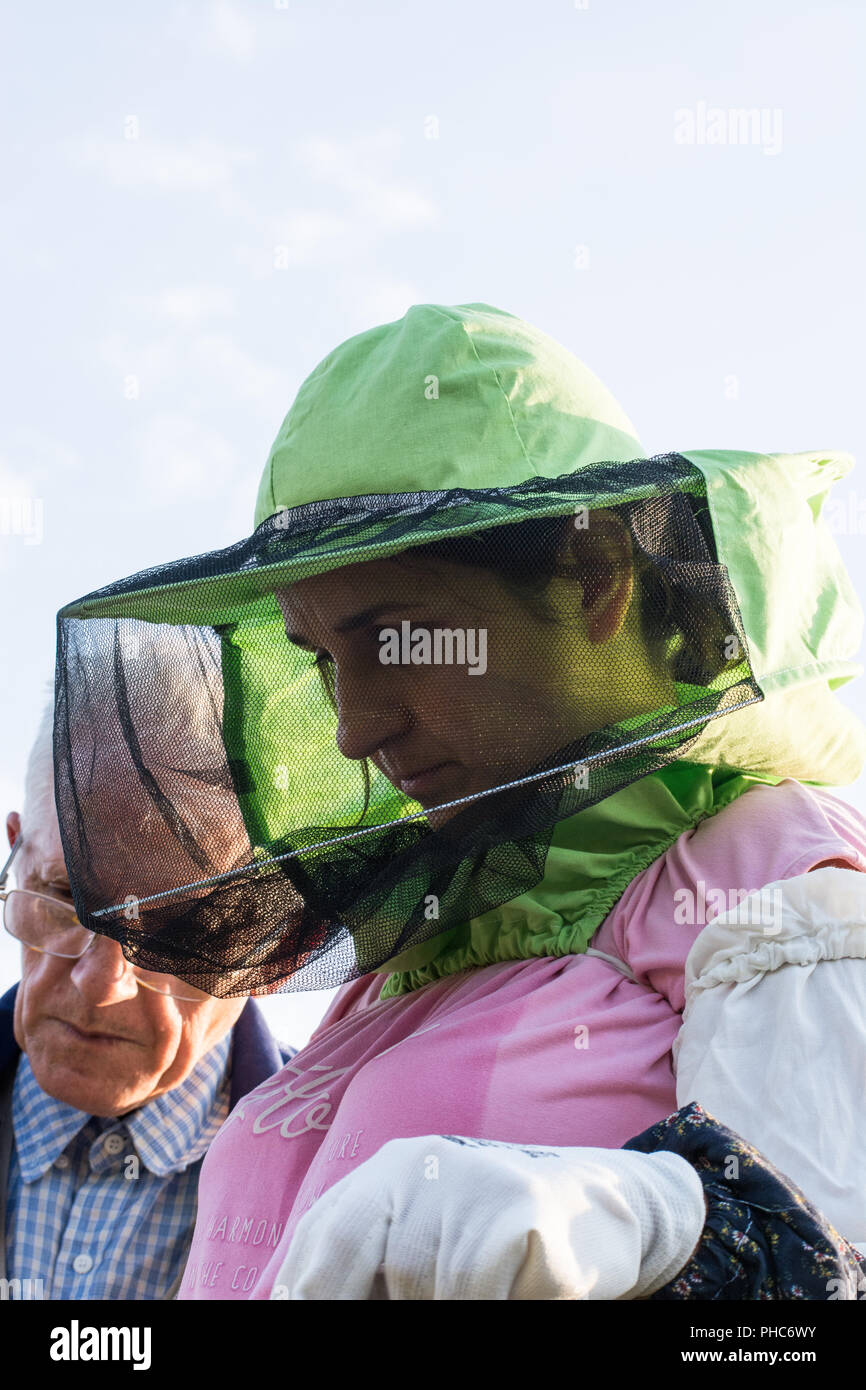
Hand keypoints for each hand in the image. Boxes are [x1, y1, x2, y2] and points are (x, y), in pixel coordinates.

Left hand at [270, 1133, 706, 1299]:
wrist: (601, 1207)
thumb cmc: (496, 1240)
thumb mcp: (421, 1240)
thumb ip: (370, 1267)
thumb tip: (304, 1303)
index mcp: (388, 1172)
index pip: (322, 1244)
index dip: (309, 1293)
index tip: (306, 1315)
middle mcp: (422, 1166)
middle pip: (362, 1266)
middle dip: (380, 1302)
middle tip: (430, 1300)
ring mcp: (472, 1185)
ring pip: (425, 1292)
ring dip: (449, 1306)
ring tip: (487, 1286)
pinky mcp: (519, 1218)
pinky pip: (478, 1296)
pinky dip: (495, 1305)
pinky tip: (520, 1287)